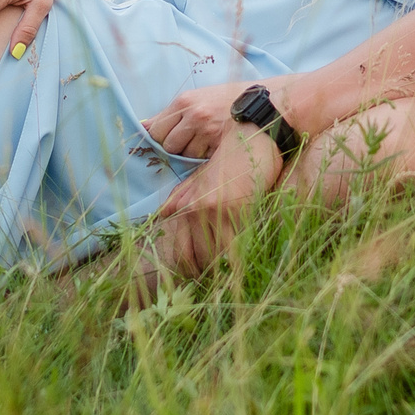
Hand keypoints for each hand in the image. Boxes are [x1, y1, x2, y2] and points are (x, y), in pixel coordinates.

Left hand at [143, 80, 250, 158]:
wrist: (262, 102)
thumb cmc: (226, 100)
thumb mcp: (197, 98)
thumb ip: (170, 114)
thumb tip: (142, 126)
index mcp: (184, 101)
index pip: (155, 130)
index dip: (162, 138)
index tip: (172, 136)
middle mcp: (194, 114)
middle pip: (169, 146)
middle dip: (178, 147)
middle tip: (192, 139)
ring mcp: (208, 130)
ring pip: (186, 155)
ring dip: (193, 153)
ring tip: (207, 140)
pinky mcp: (220, 143)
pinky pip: (203, 159)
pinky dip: (208, 156)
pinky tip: (217, 145)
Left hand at [151, 130, 284, 278]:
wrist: (252, 135)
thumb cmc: (229, 155)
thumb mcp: (202, 175)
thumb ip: (182, 196)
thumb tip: (162, 214)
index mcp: (186, 204)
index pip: (182, 250)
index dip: (189, 269)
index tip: (197, 276)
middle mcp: (198, 210)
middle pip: (198, 257)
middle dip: (205, 273)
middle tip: (213, 280)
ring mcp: (218, 211)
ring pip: (217, 254)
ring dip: (223, 268)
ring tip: (229, 276)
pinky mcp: (240, 210)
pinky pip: (238, 243)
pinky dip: (239, 256)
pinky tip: (243, 263)